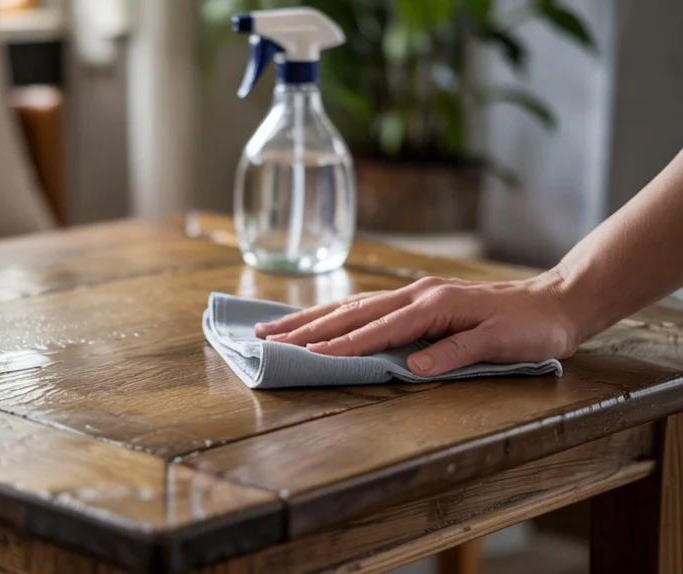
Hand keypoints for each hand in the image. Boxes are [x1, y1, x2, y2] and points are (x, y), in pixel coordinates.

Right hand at [253, 272, 582, 376]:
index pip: (377, 329)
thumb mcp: (501, 342)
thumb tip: (411, 368)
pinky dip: (336, 313)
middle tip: (267, 338)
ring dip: (312, 318)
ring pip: (352, 305)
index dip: (341, 345)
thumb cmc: (532, 327)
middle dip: (306, 327)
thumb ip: (455, 353)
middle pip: (351, 312)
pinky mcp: (418, 298)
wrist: (556, 301)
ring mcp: (415, 294)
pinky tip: (319, 319)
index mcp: (433, 305)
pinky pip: (367, 305)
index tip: (305, 356)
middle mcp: (417, 295)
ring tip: (275, 327)